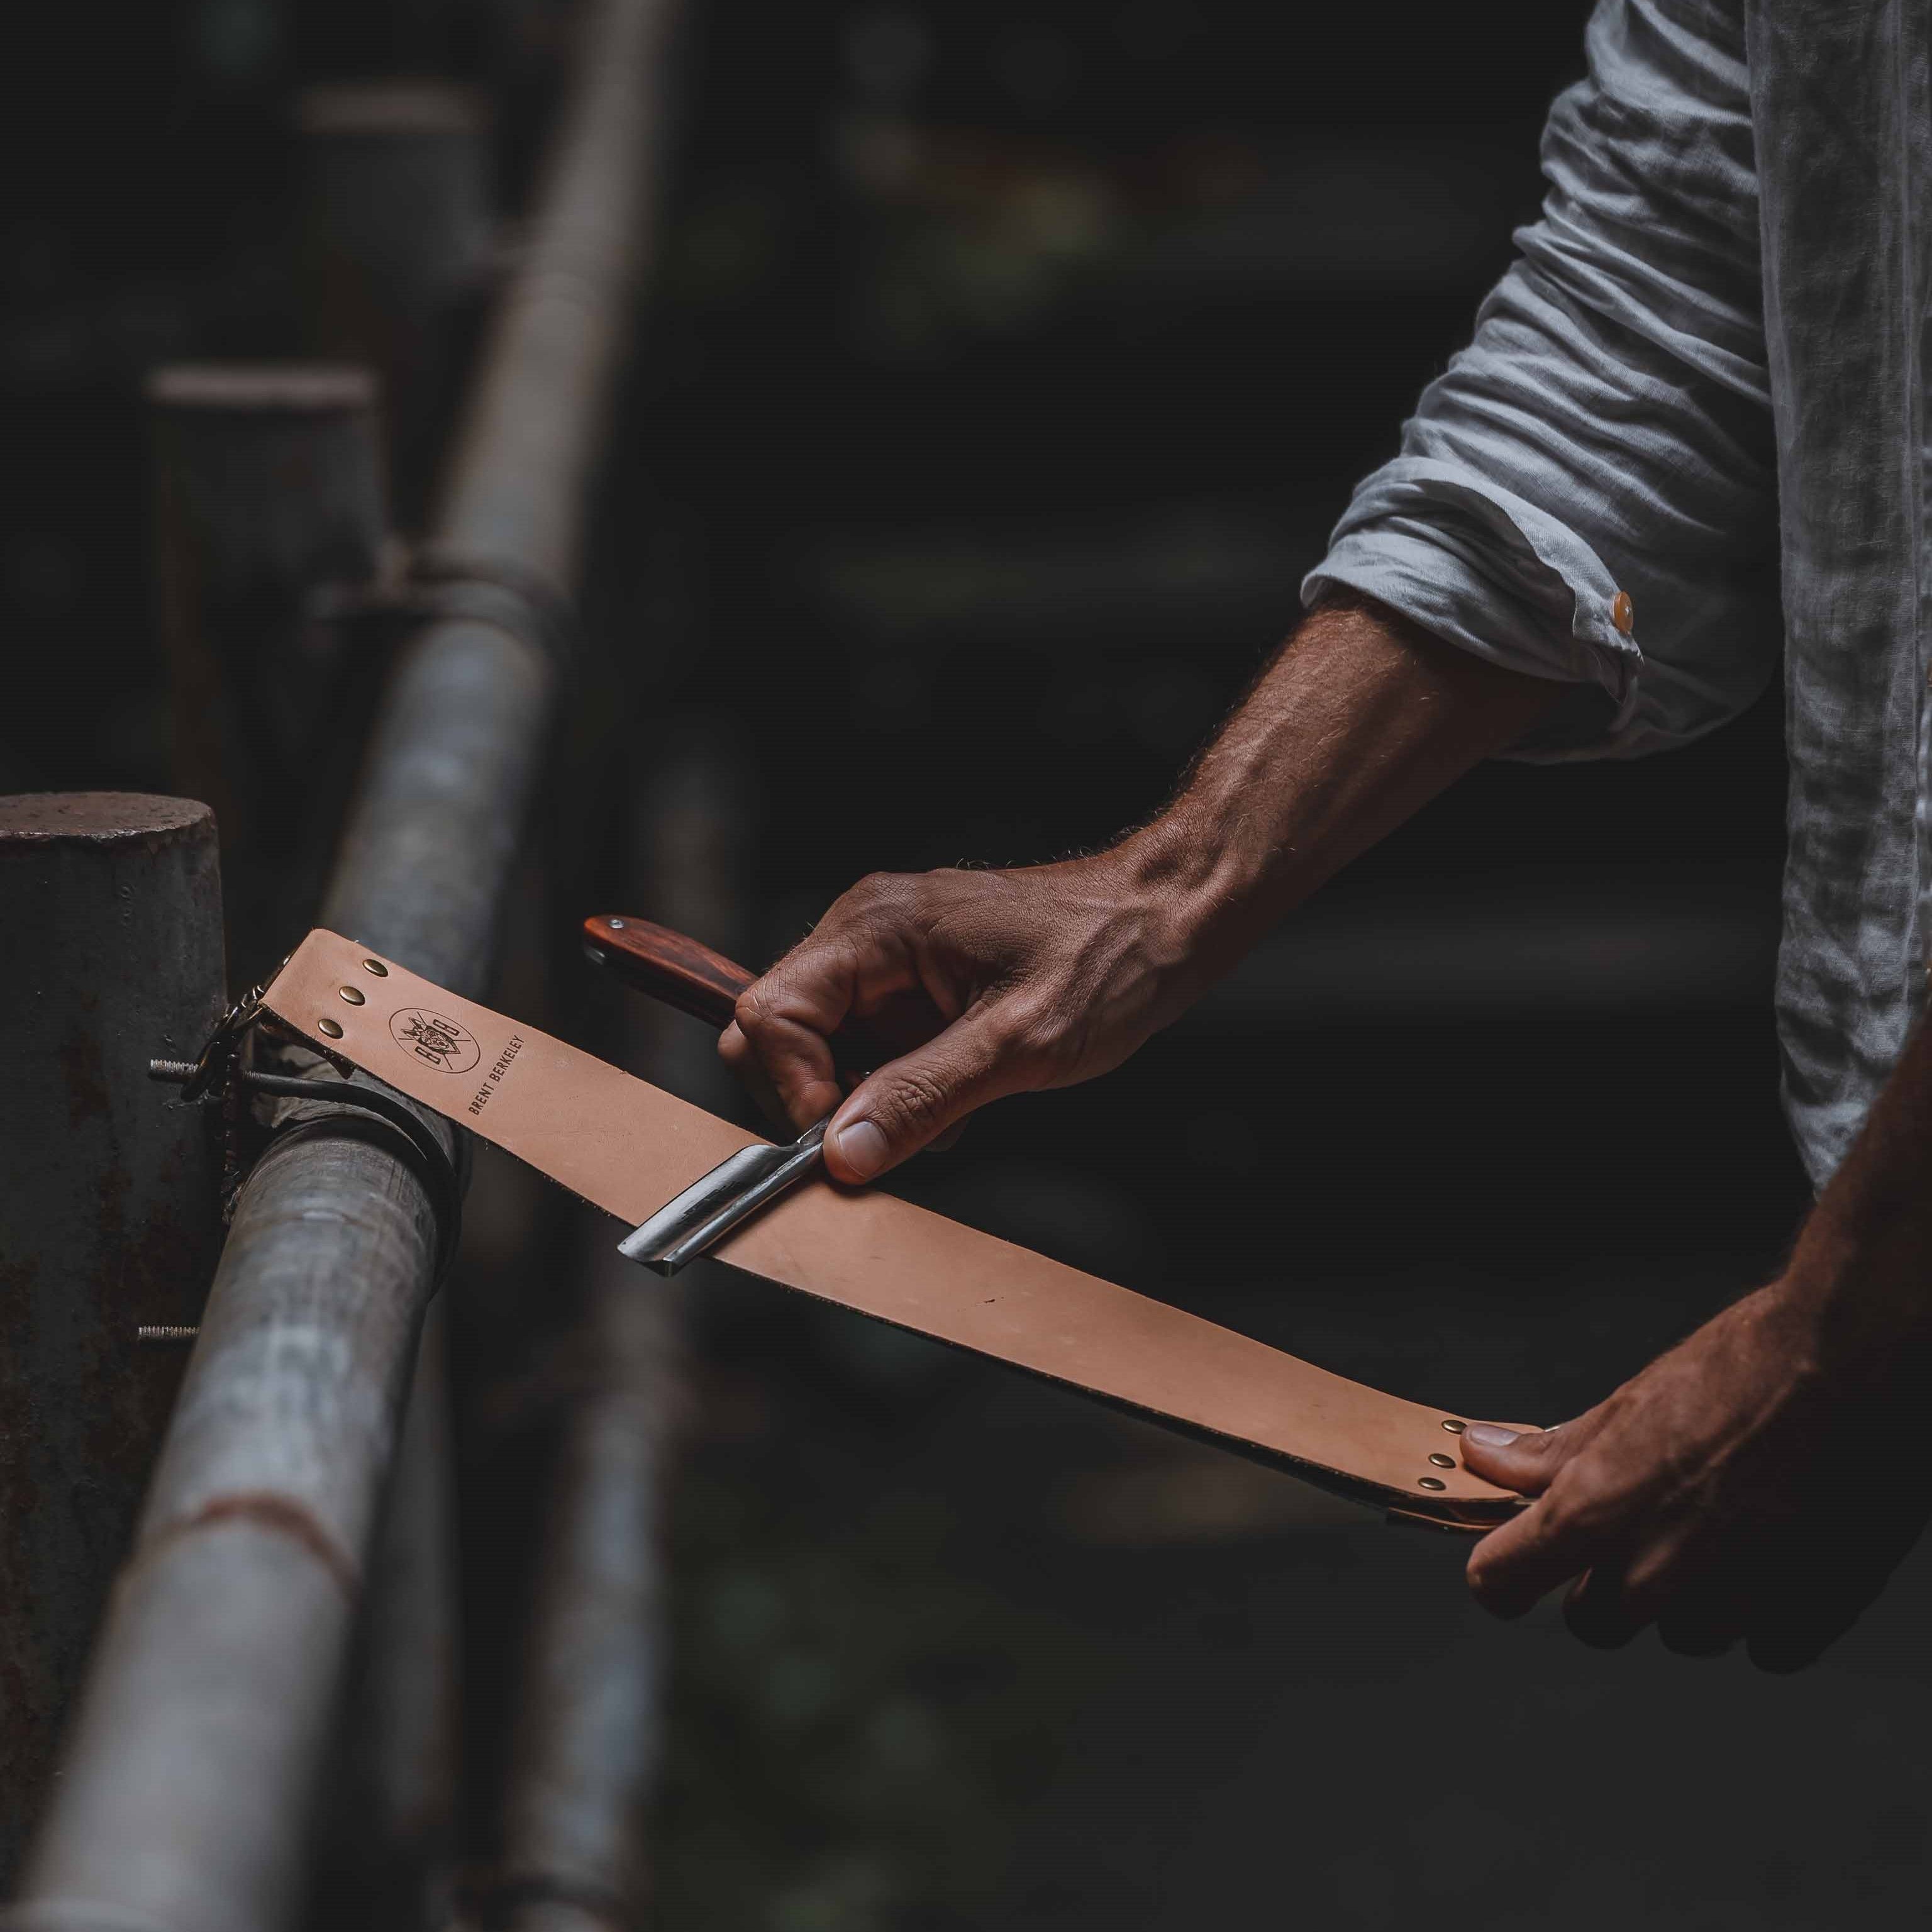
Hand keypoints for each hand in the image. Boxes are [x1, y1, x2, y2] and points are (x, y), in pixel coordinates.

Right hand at [718, 849, 1200, 1183]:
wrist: (1168, 919)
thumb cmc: (1109, 958)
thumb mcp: (1019, 1043)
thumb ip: (921, 1097)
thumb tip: (841, 1155)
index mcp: (874, 928)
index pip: (770, 1014)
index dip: (794, 1089)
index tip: (847, 1142)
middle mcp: (866, 934)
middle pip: (781, 1035)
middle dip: (827, 1100)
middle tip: (900, 1132)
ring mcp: (888, 960)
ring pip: (825, 1053)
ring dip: (872, 1100)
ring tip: (954, 1103)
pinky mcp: (913, 986)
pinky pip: (871, 1051)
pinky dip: (902, 1088)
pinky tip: (964, 1088)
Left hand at [1460, 1278, 1931, 1669]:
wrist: (1858, 1359)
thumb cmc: (1746, 1365)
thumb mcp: (1632, 1399)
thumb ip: (1553, 1450)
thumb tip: (1485, 1456)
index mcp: (1598, 1511)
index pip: (1503, 1583)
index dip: (1502, 1572)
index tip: (1514, 1559)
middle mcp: (1657, 1571)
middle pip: (1595, 1621)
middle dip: (1603, 1582)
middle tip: (1644, 1522)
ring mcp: (1733, 1602)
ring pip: (1680, 1633)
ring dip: (1689, 1595)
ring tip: (1727, 1521)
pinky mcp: (1806, 1616)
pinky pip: (1759, 1646)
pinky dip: (1762, 1610)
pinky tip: (1779, 1548)